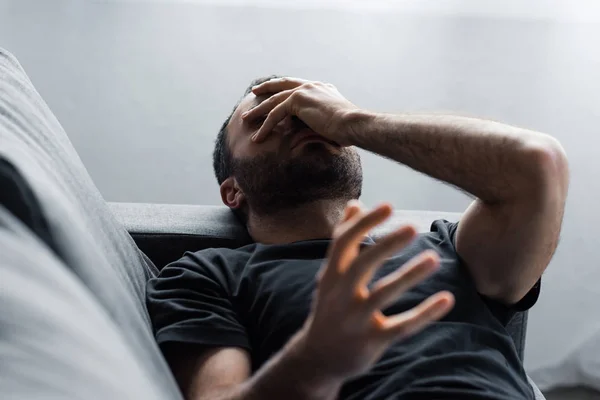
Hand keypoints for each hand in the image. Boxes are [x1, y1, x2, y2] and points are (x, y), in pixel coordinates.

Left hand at [241, 77, 359, 145]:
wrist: (353, 124)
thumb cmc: (350, 129)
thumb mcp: (336, 123)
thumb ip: (324, 122)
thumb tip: (322, 134)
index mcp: (322, 88)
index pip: (299, 85)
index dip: (285, 88)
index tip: (276, 91)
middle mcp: (312, 85)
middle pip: (283, 85)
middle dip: (267, 88)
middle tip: (255, 92)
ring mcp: (305, 90)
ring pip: (275, 100)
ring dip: (259, 111)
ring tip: (246, 119)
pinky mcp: (298, 100)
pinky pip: (276, 113)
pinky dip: (265, 126)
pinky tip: (258, 136)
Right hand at [294, 201, 454, 381]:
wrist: (318, 357)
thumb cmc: (331, 307)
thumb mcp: (331, 275)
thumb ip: (344, 241)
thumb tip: (355, 203)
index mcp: (330, 275)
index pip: (343, 243)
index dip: (364, 223)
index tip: (389, 206)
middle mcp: (340, 295)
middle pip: (362, 265)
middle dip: (386, 245)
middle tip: (413, 227)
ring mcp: (355, 319)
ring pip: (383, 294)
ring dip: (409, 275)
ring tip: (434, 258)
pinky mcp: (372, 341)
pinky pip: (401, 326)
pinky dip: (424, 314)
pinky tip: (447, 299)